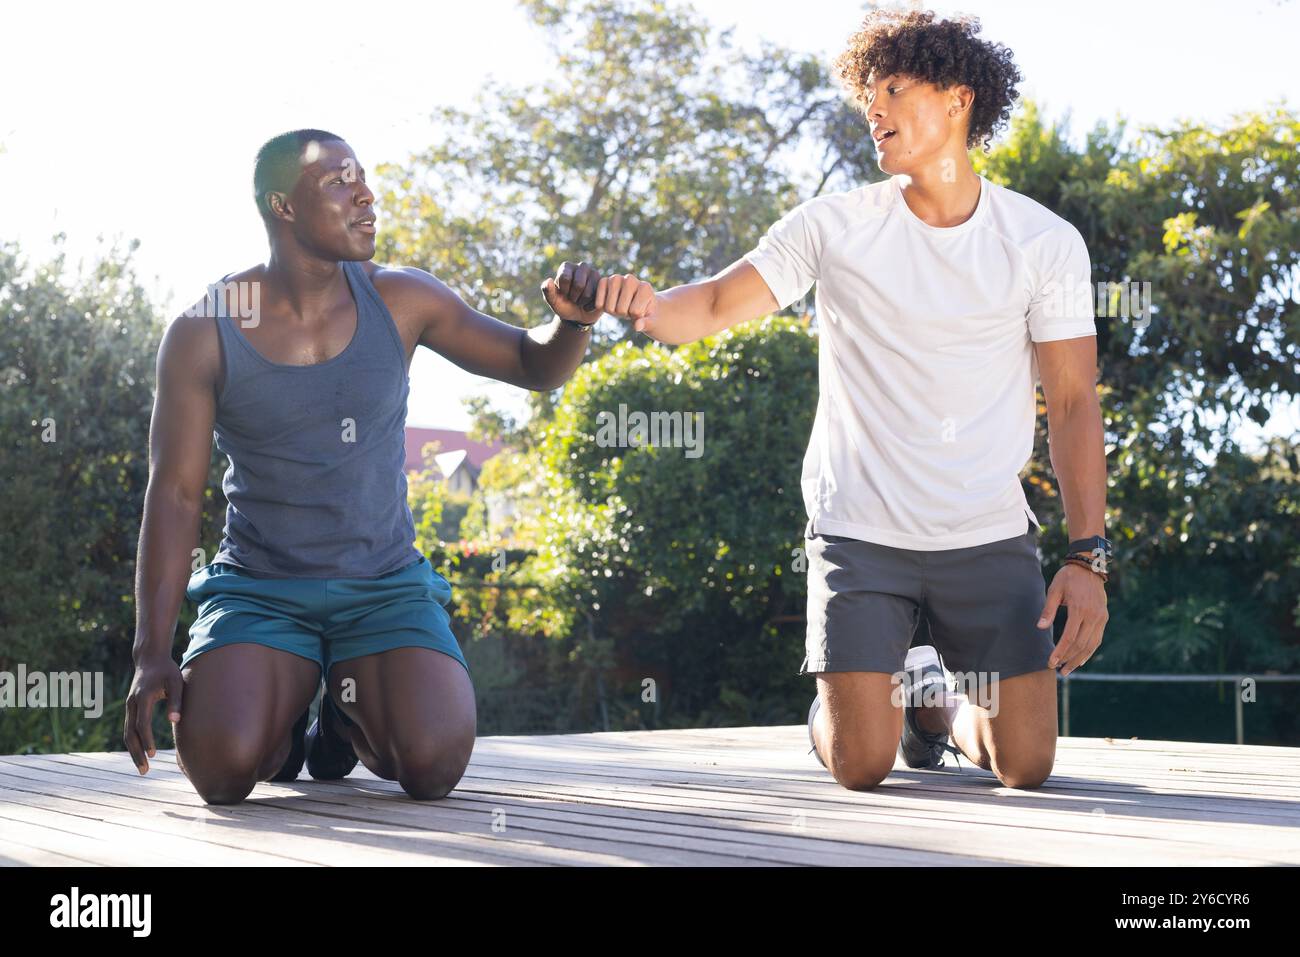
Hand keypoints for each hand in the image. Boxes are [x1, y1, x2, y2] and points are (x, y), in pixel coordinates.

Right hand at [124, 654, 184, 773]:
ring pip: (127, 733)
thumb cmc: (167, 671)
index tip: (153, 754)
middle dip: (136, 752)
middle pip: (130, 733)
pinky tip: (140, 754)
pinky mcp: (130, 708)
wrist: (150, 659)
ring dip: (133, 751)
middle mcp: (132, 703)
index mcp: (143, 697)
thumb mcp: (176, 683)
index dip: (147, 740)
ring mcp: (129, 706)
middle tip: (144, 770)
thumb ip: (176, 702)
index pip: (142, 724)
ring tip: (142, 768)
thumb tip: (174, 722)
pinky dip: (133, 743)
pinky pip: (129, 729)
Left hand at [541, 260, 601, 324]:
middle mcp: (581, 266)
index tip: (563, 293)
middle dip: (574, 297)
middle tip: (573, 298)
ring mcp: (594, 273)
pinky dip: (591, 305)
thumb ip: (548, 291)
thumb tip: (549, 280)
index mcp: (566, 267)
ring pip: (588, 292)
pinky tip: (589, 303)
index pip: (565, 278)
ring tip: (581, 300)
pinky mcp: (603, 283)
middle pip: (579, 285)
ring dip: (582, 302)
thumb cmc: (564, 305)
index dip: (564, 291)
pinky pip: (597, 298)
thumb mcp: (553, 301)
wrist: (578, 315)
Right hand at [596, 273, 658, 335]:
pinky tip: (610, 303)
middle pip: (621, 309)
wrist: (637, 300)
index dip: (636, 317)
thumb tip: (637, 326)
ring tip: (621, 305)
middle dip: (624, 314)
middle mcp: (630, 279)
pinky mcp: (604, 281)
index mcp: (645, 287)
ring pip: (609, 307)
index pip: (635, 311)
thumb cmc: (645, 311)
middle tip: (629, 309)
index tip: (640, 311)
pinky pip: (598, 302)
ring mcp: (616, 278)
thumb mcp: (651, 321)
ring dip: (613, 312)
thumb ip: (646, 324)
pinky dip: (602, 308)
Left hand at [1039, 563, 1107, 676]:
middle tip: (1057, 670)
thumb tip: (1040, 628)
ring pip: (1091, 645)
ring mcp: (1100, 618)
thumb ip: (1048, 610)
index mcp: (1079, 609)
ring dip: (1079, 659)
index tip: (1051, 663)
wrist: (1090, 567)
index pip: (1069, 637)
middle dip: (1069, 660)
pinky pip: (1097, 639)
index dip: (1060, 652)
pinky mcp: (1104, 618)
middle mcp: (1093, 616)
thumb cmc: (1068, 578)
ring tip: (1068, 669)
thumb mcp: (1055, 590)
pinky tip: (1081, 660)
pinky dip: (1089, 651)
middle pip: (1081, 645)